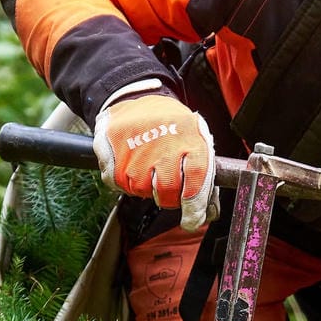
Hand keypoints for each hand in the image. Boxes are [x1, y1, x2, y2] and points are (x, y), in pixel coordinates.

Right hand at [91, 90, 217, 231]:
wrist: (135, 100)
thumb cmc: (171, 126)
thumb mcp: (195, 141)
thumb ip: (205, 178)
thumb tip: (209, 213)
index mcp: (190, 139)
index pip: (195, 182)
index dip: (194, 207)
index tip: (192, 221)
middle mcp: (162, 144)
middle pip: (167, 191)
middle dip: (169, 199)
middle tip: (168, 188)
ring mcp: (135, 148)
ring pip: (142, 190)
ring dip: (146, 186)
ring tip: (149, 165)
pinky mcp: (111, 151)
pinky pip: (120, 184)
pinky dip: (126, 180)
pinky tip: (132, 162)